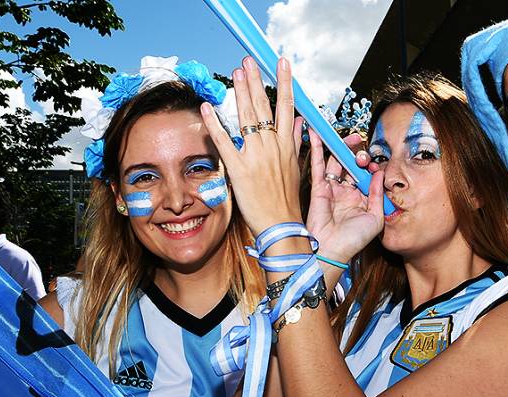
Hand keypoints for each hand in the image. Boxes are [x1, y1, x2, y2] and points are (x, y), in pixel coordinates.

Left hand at [201, 56, 300, 236]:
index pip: (286, 107)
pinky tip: (208, 108)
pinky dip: (215, 124)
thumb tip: (299, 121)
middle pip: (264, 106)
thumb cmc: (287, 200)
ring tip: (236, 72)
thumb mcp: (296, 167)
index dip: (284, 83)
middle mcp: (272, 146)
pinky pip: (225, 142)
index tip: (281, 63)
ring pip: (247, 118)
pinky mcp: (239, 169)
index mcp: (286, 145)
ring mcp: (256, 156)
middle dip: (256, 81)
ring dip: (241, 92)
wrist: (282, 225)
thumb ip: (296, 141)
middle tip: (249, 60)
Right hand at [305, 126, 384, 263]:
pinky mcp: (318, 189)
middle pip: (351, 166)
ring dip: (343, 149)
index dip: (372, 167)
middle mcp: (346, 193)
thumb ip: (378, 194)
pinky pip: (318, 166)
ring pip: (336, 163)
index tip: (376, 165)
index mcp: (361, 199)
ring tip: (351, 138)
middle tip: (363, 152)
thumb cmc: (354, 240)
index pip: (366, 175)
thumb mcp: (376, 217)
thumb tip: (380, 173)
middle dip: (359, 155)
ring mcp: (332, 189)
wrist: (333, 250)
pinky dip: (319, 149)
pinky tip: (319, 135)